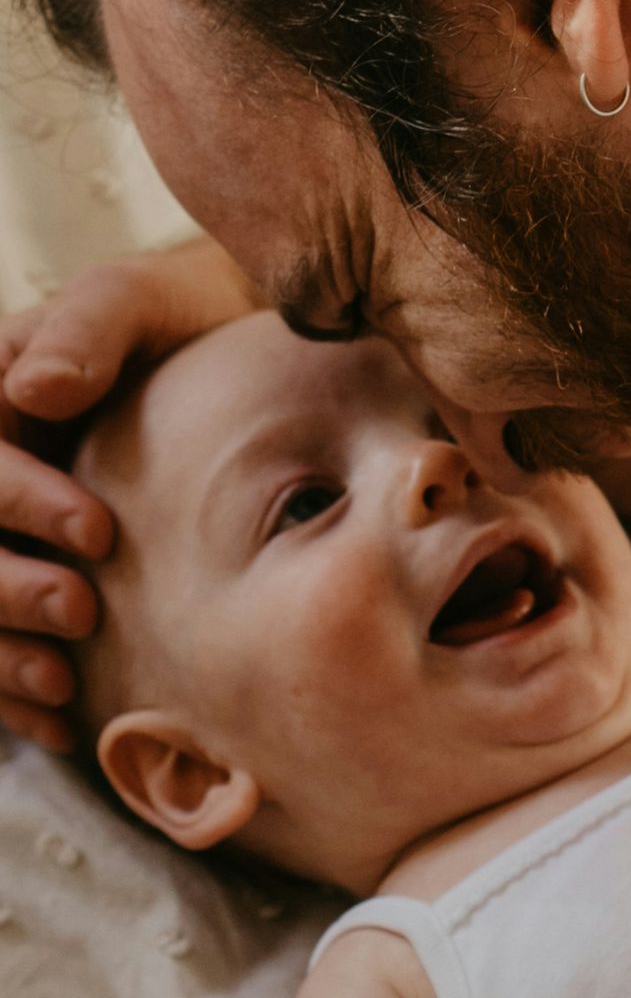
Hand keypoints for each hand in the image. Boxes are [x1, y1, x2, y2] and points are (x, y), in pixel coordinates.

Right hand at [0, 237, 254, 750]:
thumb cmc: (172, 318)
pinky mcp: (22, 578)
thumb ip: (89, 331)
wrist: (214, 354)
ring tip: (63, 684)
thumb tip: (41, 387)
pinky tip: (60, 725)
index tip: (98, 530)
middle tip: (81, 612)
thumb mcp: (132, 300)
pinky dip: (12, 694)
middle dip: (3, 588)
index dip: (15, 499)